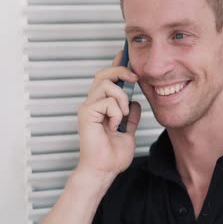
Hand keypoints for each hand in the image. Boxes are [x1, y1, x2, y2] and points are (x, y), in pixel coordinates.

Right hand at [75, 50, 140, 183]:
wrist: (105, 170)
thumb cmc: (112, 156)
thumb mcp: (128, 132)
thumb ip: (131, 117)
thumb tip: (135, 103)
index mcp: (102, 107)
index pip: (108, 80)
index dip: (116, 65)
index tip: (124, 54)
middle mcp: (92, 104)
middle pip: (104, 74)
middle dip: (121, 71)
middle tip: (135, 78)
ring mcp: (88, 108)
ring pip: (107, 84)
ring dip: (121, 99)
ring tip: (122, 116)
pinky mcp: (86, 113)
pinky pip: (107, 101)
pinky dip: (116, 113)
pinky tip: (113, 126)